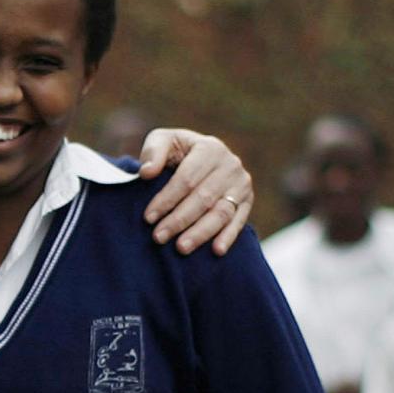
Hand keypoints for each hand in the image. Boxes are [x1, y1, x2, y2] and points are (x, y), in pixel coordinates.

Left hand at [138, 128, 252, 256]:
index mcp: (209, 148)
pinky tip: (216, 251)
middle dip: (179, 220)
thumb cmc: (176, 151)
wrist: (198, 156)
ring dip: (200, 233)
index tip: (148, 217)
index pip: (186, 179)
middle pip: (203, 199)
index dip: (167, 199)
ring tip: (181, 248)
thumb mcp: (162, 141)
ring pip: (221, 213)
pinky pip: (238, 221)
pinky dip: (228, 236)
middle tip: (158, 237)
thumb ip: (153, 153)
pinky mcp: (247, 200)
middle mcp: (230, 165)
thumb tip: (146, 173)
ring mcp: (241, 184)